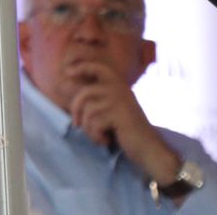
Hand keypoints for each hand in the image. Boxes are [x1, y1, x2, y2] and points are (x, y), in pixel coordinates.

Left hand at [65, 62, 181, 184]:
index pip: (99, 68)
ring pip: (88, 111)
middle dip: (76, 110)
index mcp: (119, 86)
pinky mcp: (118, 114)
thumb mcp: (112, 109)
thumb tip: (66, 85)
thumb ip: (97, 98)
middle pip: (85, 94)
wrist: (149, 149)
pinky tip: (106, 141)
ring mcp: (120, 101)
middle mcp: (120, 90)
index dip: (82, 67)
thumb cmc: (126, 131)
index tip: (67, 72)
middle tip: (76, 124)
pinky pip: (94, 123)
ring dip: (89, 129)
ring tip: (100, 136)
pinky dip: (96, 136)